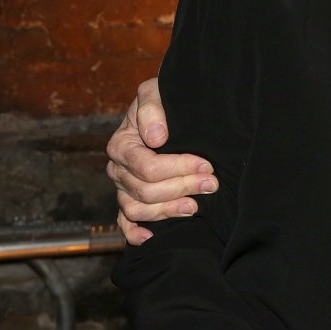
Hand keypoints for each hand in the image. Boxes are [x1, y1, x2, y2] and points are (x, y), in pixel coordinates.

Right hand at [106, 77, 217, 244]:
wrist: (169, 109)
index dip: (178, 169)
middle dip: (182, 188)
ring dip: (169, 210)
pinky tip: (151, 237)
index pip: (147, 167)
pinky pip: (124, 223)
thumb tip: (156, 138)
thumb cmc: (164, 100)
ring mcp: (123, 187)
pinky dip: (134, 233)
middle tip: (212, 183)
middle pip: (145, 191)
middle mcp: (118, 169)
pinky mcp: (129, 200)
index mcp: (122, 144)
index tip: (206, 165)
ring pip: (138, 210)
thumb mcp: (156, 92)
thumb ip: (152, 109)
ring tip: (197, 205)